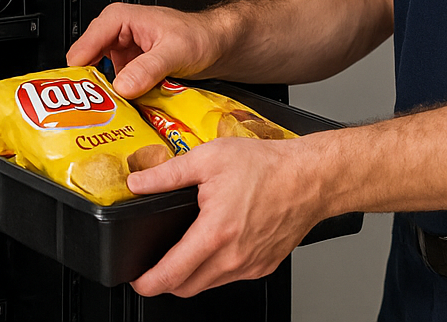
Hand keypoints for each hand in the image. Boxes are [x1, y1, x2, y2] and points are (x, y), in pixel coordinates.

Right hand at [65, 2, 227, 98]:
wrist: (217, 44)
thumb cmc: (200, 36)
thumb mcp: (175, 52)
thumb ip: (148, 68)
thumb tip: (122, 86)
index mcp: (119, 19)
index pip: (84, 46)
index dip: (79, 73)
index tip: (79, 97)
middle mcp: (116, 34)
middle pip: (87, 64)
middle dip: (89, 88)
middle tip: (91, 112)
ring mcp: (122, 52)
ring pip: (100, 78)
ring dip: (104, 96)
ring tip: (107, 115)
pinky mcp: (129, 68)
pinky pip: (115, 85)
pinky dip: (118, 98)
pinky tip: (124, 110)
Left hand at [126, 135, 327, 297]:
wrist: (310, 178)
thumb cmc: (267, 167)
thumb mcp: (208, 159)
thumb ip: (167, 174)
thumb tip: (138, 183)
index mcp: (215, 233)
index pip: (171, 274)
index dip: (148, 282)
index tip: (137, 279)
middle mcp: (233, 257)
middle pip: (186, 287)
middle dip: (165, 281)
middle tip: (154, 265)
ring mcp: (250, 265)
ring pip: (209, 285)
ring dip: (191, 277)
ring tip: (182, 254)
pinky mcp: (264, 266)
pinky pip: (231, 278)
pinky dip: (216, 271)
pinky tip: (215, 248)